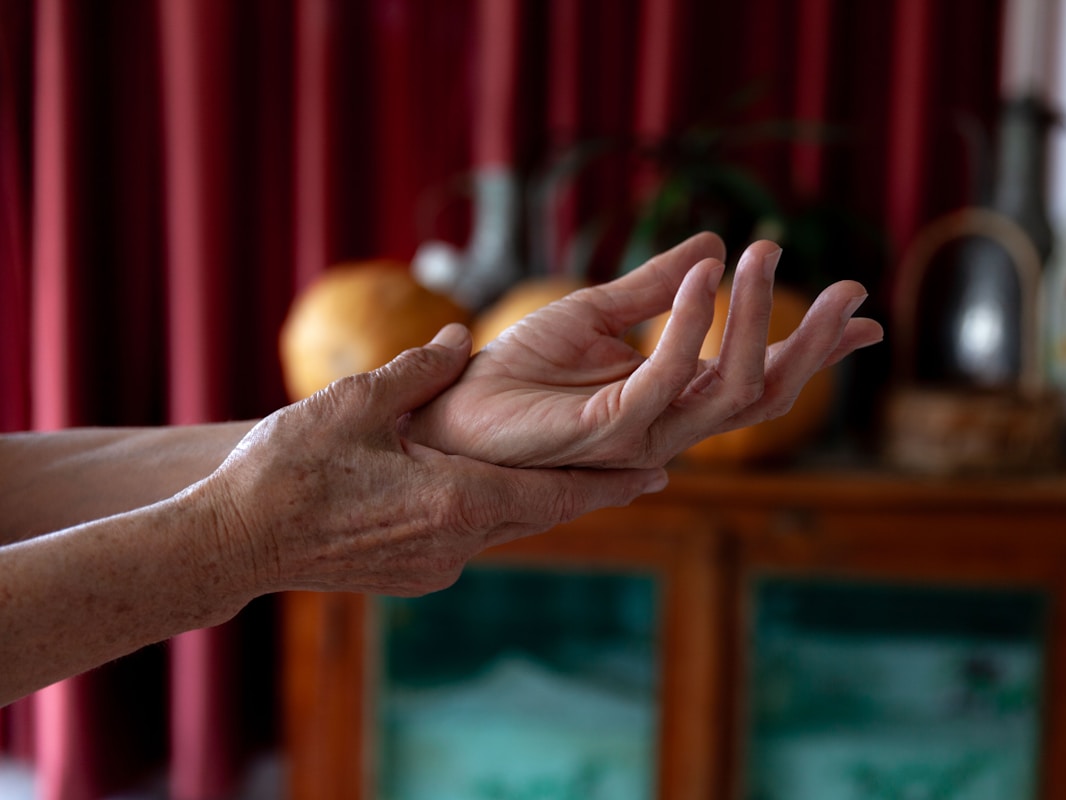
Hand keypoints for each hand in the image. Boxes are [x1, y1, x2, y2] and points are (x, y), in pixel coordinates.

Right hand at [193, 330, 666, 596]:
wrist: (233, 541)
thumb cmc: (290, 469)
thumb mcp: (357, 402)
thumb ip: (419, 370)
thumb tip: (457, 339)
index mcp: (457, 498)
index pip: (558, 491)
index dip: (612, 480)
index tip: (660, 472)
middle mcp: (457, 542)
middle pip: (543, 512)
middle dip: (591, 489)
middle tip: (645, 470)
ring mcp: (433, 567)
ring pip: (507, 526)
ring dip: (541, 499)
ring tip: (579, 475)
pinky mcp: (410, 577)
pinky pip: (471, 539)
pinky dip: (495, 512)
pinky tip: (492, 491)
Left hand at [406, 233, 883, 468]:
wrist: (453, 409)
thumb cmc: (517, 370)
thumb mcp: (594, 313)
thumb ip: (652, 287)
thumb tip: (712, 246)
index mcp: (674, 399)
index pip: (762, 379)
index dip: (817, 350)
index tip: (864, 312)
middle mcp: (671, 425)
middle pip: (766, 395)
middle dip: (814, 345)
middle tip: (851, 291)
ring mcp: (644, 436)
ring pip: (731, 391)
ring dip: (757, 320)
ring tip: (764, 255)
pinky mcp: (609, 431)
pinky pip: (666, 380)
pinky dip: (688, 326)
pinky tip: (700, 278)